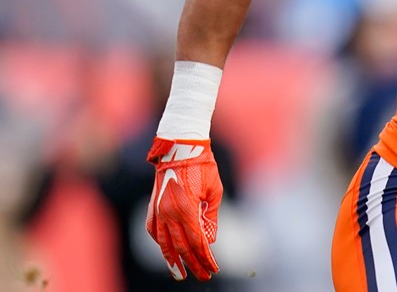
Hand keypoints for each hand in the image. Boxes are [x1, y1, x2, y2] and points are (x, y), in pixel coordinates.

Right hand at [146, 137, 222, 280]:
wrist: (179, 148)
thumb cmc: (202, 166)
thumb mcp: (214, 191)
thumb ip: (211, 217)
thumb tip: (209, 240)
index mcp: (187, 208)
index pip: (197, 241)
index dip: (205, 258)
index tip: (213, 269)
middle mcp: (169, 213)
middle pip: (181, 247)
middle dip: (193, 264)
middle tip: (202, 276)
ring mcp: (158, 211)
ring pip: (164, 243)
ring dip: (173, 260)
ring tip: (180, 274)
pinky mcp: (153, 207)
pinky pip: (155, 231)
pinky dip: (161, 243)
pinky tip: (168, 251)